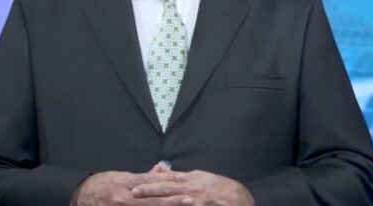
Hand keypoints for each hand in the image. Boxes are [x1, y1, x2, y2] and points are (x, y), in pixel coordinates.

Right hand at [71, 164, 192, 205]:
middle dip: (172, 200)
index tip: (183, 179)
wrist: (81, 197)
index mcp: (126, 182)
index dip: (168, 180)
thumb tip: (160, 170)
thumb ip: (141, 176)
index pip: (151, 180)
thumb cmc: (102, 185)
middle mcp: (125, 197)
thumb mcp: (120, 176)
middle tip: (189, 199)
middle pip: (153, 199)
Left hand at [131, 169, 254, 205]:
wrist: (238, 200)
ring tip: (144, 204)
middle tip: (133, 193)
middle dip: (149, 192)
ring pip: (173, 203)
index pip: (166, 181)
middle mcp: (191, 191)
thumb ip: (180, 175)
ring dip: (159, 204)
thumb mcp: (199, 177)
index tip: (134, 185)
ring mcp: (195, 203)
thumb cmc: (218, 187)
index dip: (150, 183)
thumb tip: (162, 171)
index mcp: (190, 181)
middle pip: (167, 191)